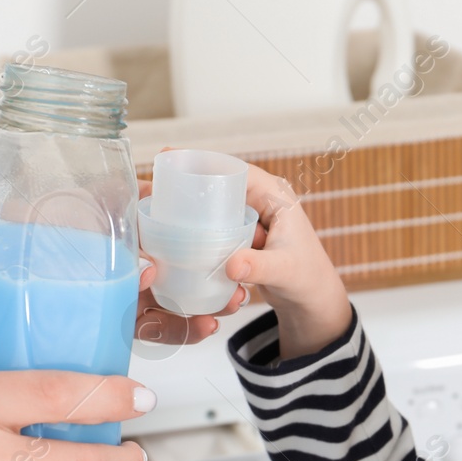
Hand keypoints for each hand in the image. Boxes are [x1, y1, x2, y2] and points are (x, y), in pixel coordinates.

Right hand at [137, 156, 352, 358]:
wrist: (312, 303)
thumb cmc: (308, 280)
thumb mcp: (285, 272)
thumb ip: (260, 267)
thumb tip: (232, 266)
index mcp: (274, 195)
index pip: (232, 168)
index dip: (200, 161)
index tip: (167, 158)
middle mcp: (260, 200)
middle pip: (216, 184)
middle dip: (184, 185)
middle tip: (149, 188)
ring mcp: (249, 218)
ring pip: (211, 207)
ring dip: (186, 209)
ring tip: (150, 208)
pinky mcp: (241, 236)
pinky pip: (212, 228)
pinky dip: (194, 231)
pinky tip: (167, 234)